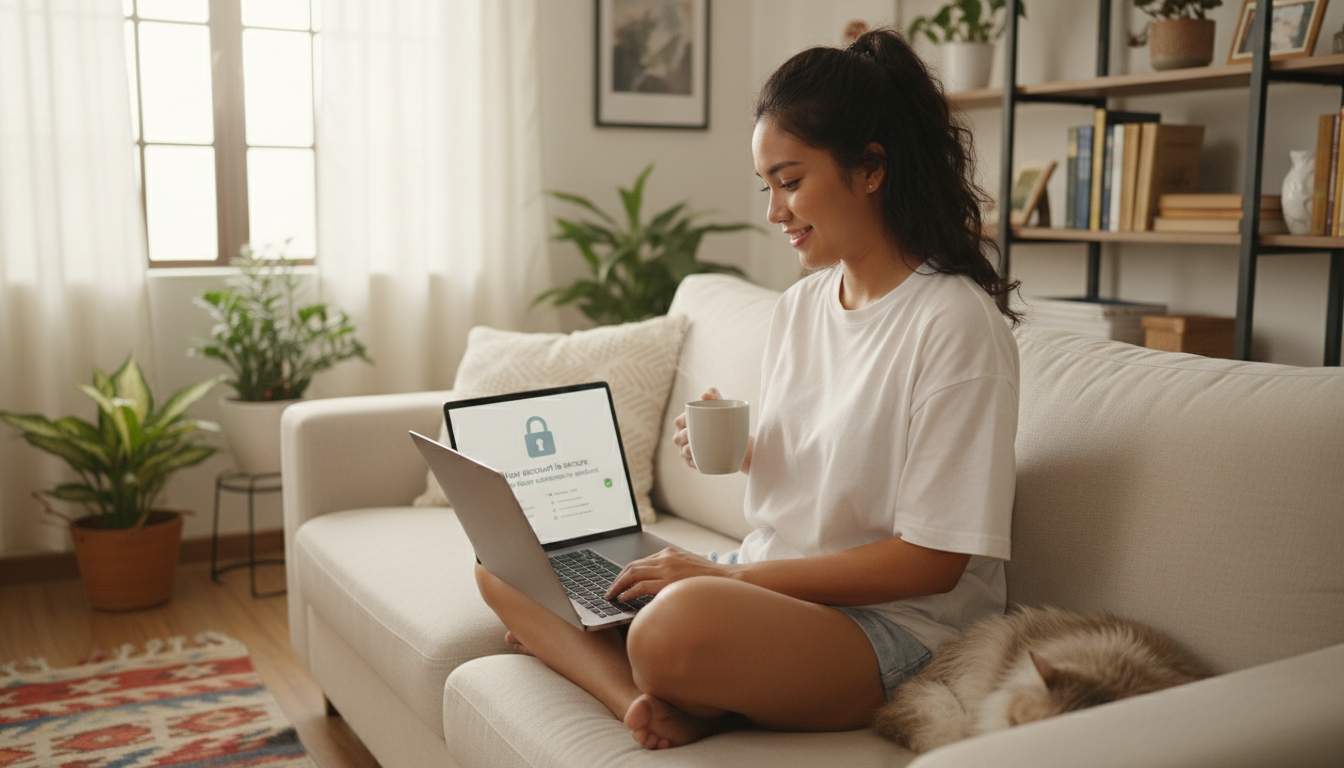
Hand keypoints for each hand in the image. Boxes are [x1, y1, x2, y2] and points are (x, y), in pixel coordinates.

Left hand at [604, 547, 736, 601]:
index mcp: (669, 553)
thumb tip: (658, 586)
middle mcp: (665, 558)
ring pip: (633, 574)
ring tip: (611, 596)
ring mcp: (666, 569)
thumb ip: (672, 572)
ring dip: (619, 586)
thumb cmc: (711, 580)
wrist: (729, 581)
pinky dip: (629, 592)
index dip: (626, 573)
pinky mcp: (668, 582)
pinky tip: (623, 598)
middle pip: (632, 566)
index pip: (640, 562)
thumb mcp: (689, 568)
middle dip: (618, 579)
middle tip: (609, 590)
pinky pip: (641, 586)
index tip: (619, 582)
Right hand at [672, 386, 720, 469]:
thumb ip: (714, 397)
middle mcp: (683, 437)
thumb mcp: (721, 406)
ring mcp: (688, 450)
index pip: (680, 421)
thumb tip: (706, 393)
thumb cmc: (724, 419)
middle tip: (697, 434)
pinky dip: (695, 463)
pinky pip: (692, 464)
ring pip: (684, 452)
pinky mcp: (695, 462)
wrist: (737, 439)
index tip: (693, 420)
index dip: (684, 421)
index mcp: (685, 422)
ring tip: (697, 449)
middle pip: (678, 437)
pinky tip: (701, 462)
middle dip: (684, 436)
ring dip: (689, 451)